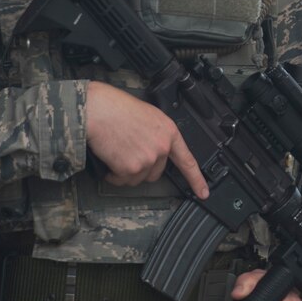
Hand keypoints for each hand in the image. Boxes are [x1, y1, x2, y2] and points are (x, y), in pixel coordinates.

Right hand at [83, 81, 208, 195]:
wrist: (98, 110)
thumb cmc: (116, 108)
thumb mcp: (148, 115)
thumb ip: (157, 134)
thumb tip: (154, 149)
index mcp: (169, 132)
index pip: (187, 160)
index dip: (196, 179)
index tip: (203, 192)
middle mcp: (162, 147)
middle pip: (156, 173)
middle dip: (142, 168)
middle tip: (127, 152)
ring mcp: (148, 159)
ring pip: (137, 179)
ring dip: (125, 172)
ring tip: (116, 151)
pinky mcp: (131, 168)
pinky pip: (122, 180)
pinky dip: (113, 174)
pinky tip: (109, 158)